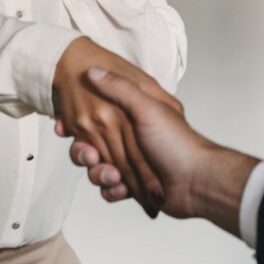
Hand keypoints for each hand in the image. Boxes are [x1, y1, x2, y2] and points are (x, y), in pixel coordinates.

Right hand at [53, 37, 181, 216]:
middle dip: (86, 154)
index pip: (96, 117)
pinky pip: (110, 189)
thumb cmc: (177, 141)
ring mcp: (131, 163)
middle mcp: (130, 138)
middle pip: (93, 145)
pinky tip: (119, 190)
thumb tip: (95, 71)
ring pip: (98, 168)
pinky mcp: (133, 187)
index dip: (77, 123)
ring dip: (99, 175)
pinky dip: (111, 191)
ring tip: (110, 176)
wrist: (198, 180)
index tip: (64, 126)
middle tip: (89, 157)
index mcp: (131, 117)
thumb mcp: (148, 107)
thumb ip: (121, 89)